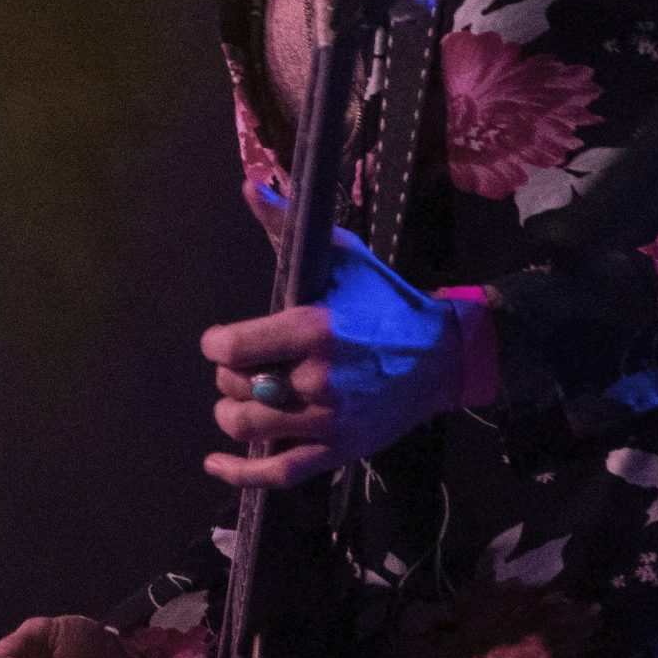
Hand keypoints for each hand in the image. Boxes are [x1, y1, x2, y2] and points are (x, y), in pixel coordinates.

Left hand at [201, 192, 460, 489]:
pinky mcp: (338, 451)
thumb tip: (249, 184)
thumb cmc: (384, 301)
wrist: (441, 356)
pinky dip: (241, 473)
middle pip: (237, 389)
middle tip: (243, 366)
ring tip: (242, 398)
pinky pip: (278, 474)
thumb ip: (286, 226)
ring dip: (234, 414)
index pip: (232, 347)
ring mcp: (329, 421)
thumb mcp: (340, 257)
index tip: (222, 339)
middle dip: (229, 376)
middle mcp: (319, 378)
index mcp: (315, 327)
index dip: (217, 344)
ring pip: (250, 429)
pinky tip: (216, 463)